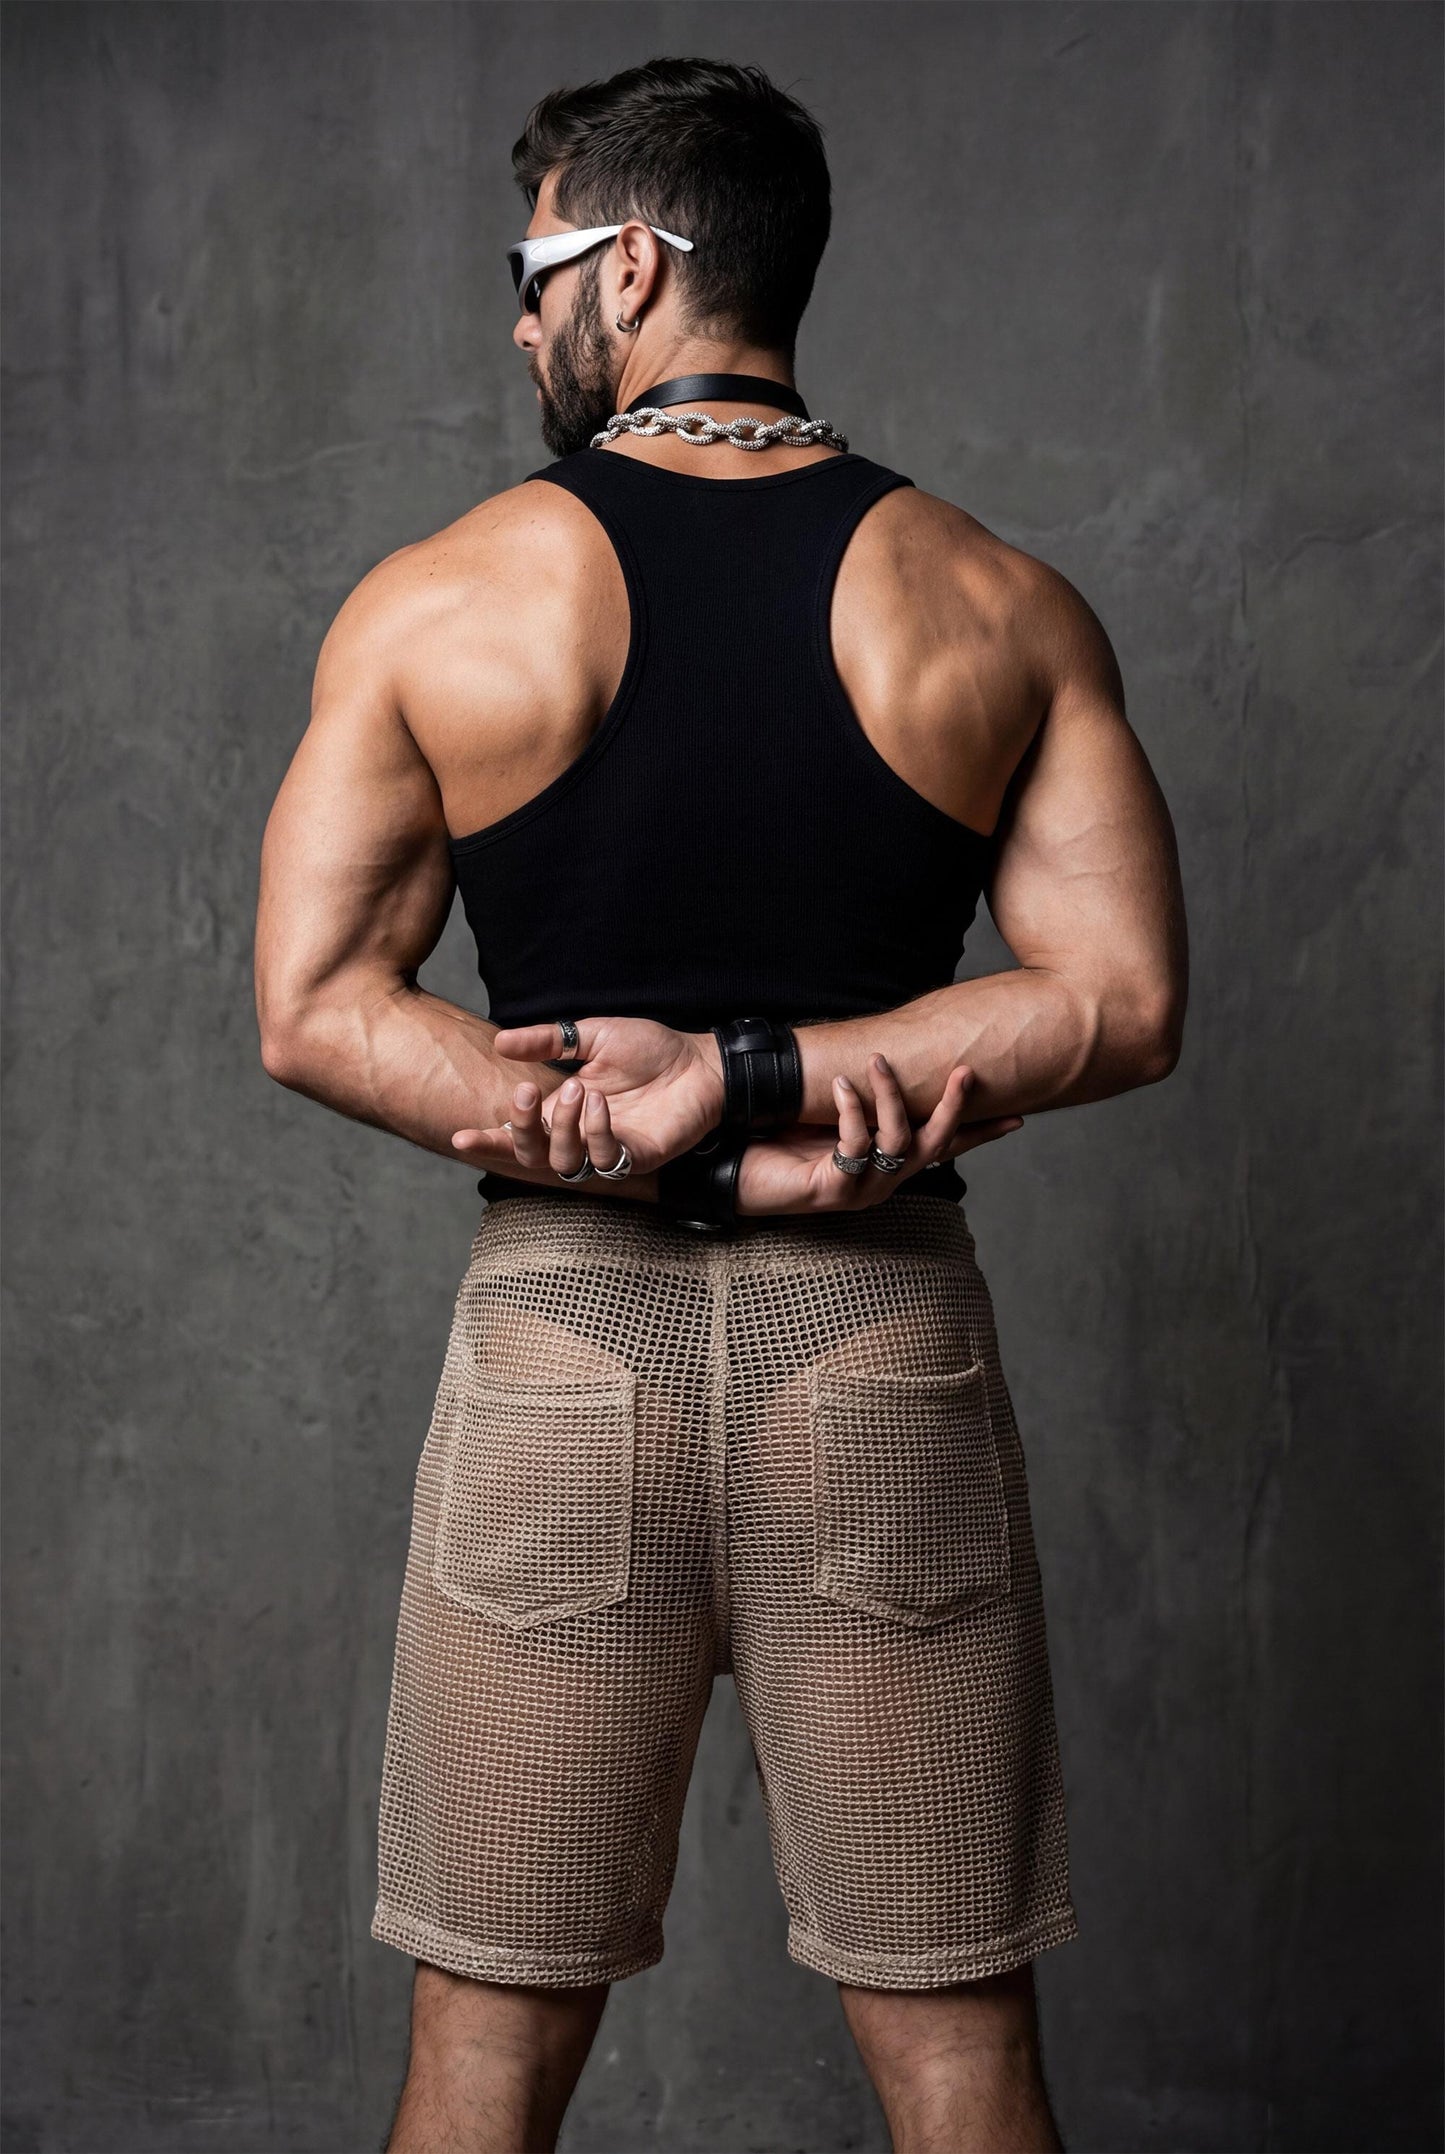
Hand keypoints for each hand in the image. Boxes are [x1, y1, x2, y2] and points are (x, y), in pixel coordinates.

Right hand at [451, 1017, 721, 1180]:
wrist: (699, 1060)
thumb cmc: (650, 1050)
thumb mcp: (592, 1036)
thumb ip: (548, 1040)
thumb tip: (501, 1042)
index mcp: (563, 1110)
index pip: (519, 1134)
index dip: (490, 1140)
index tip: (460, 1136)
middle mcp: (580, 1136)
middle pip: (533, 1156)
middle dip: (521, 1128)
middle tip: (527, 1091)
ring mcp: (608, 1151)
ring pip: (564, 1162)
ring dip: (562, 1127)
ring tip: (577, 1089)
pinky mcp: (636, 1158)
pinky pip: (603, 1159)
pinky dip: (596, 1131)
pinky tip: (601, 1102)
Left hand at [736, 1055, 1021, 1215]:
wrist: (729, 1170)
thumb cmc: (775, 1138)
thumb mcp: (829, 1111)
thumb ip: (861, 1094)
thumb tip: (884, 1052)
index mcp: (886, 1161)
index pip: (944, 1146)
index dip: (980, 1133)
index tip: (1019, 1118)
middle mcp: (881, 1179)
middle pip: (936, 1144)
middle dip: (953, 1108)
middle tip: (964, 1072)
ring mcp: (860, 1189)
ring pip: (899, 1141)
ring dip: (891, 1097)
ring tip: (876, 1063)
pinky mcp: (833, 1191)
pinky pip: (856, 1146)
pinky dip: (852, 1111)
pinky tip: (841, 1086)